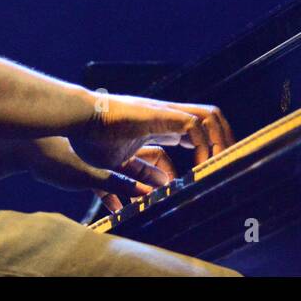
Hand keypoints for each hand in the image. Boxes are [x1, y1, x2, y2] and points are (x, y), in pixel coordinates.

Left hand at [24, 137, 175, 211]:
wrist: (26, 149)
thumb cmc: (56, 155)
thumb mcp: (88, 176)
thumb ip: (116, 184)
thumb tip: (145, 192)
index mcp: (118, 144)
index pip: (152, 157)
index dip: (163, 172)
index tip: (171, 187)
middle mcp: (112, 149)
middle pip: (140, 168)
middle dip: (150, 184)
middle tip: (159, 199)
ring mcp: (98, 160)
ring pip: (123, 178)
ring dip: (131, 193)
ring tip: (140, 207)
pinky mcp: (84, 172)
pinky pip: (104, 185)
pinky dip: (111, 198)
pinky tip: (117, 210)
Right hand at [69, 92, 234, 172]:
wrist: (74, 121)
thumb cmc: (89, 141)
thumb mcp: (119, 165)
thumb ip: (138, 175)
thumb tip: (157, 188)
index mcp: (155, 127)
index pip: (194, 131)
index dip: (208, 148)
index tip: (214, 171)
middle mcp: (164, 117)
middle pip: (207, 120)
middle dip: (223, 142)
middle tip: (226, 168)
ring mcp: (163, 112)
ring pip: (208, 117)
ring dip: (219, 141)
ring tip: (220, 167)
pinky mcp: (158, 113)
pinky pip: (193, 125)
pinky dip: (203, 144)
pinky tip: (201, 165)